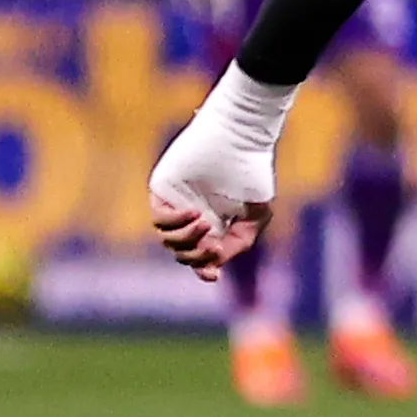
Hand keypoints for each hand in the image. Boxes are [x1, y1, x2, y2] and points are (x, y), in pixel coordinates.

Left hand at [148, 69, 293, 280]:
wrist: (240, 140)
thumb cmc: (252, 172)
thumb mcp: (256, 214)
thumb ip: (240, 240)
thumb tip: (217, 257)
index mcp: (214, 224)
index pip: (201, 256)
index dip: (204, 270)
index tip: (213, 276)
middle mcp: (192, 218)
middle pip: (183, 253)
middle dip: (198, 257)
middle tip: (214, 246)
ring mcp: (175, 205)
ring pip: (168, 240)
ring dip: (188, 240)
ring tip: (206, 224)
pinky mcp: (162, 191)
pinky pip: (159, 219)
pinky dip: (176, 223)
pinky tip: (196, 214)